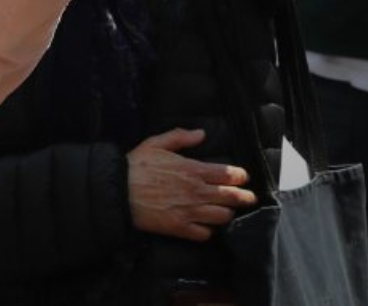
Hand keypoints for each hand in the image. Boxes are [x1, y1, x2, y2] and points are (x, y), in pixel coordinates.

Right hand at [128, 128, 256, 241]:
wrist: (117, 191)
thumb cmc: (136, 166)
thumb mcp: (156, 143)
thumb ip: (180, 136)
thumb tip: (201, 133)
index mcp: (192, 170)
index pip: (228, 174)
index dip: (240, 176)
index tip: (242, 177)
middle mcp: (196, 192)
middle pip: (231, 197)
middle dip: (245, 197)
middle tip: (249, 198)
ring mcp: (189, 212)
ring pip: (222, 217)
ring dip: (227, 213)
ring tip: (227, 211)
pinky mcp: (179, 228)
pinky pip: (205, 234)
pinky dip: (209, 231)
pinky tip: (207, 226)